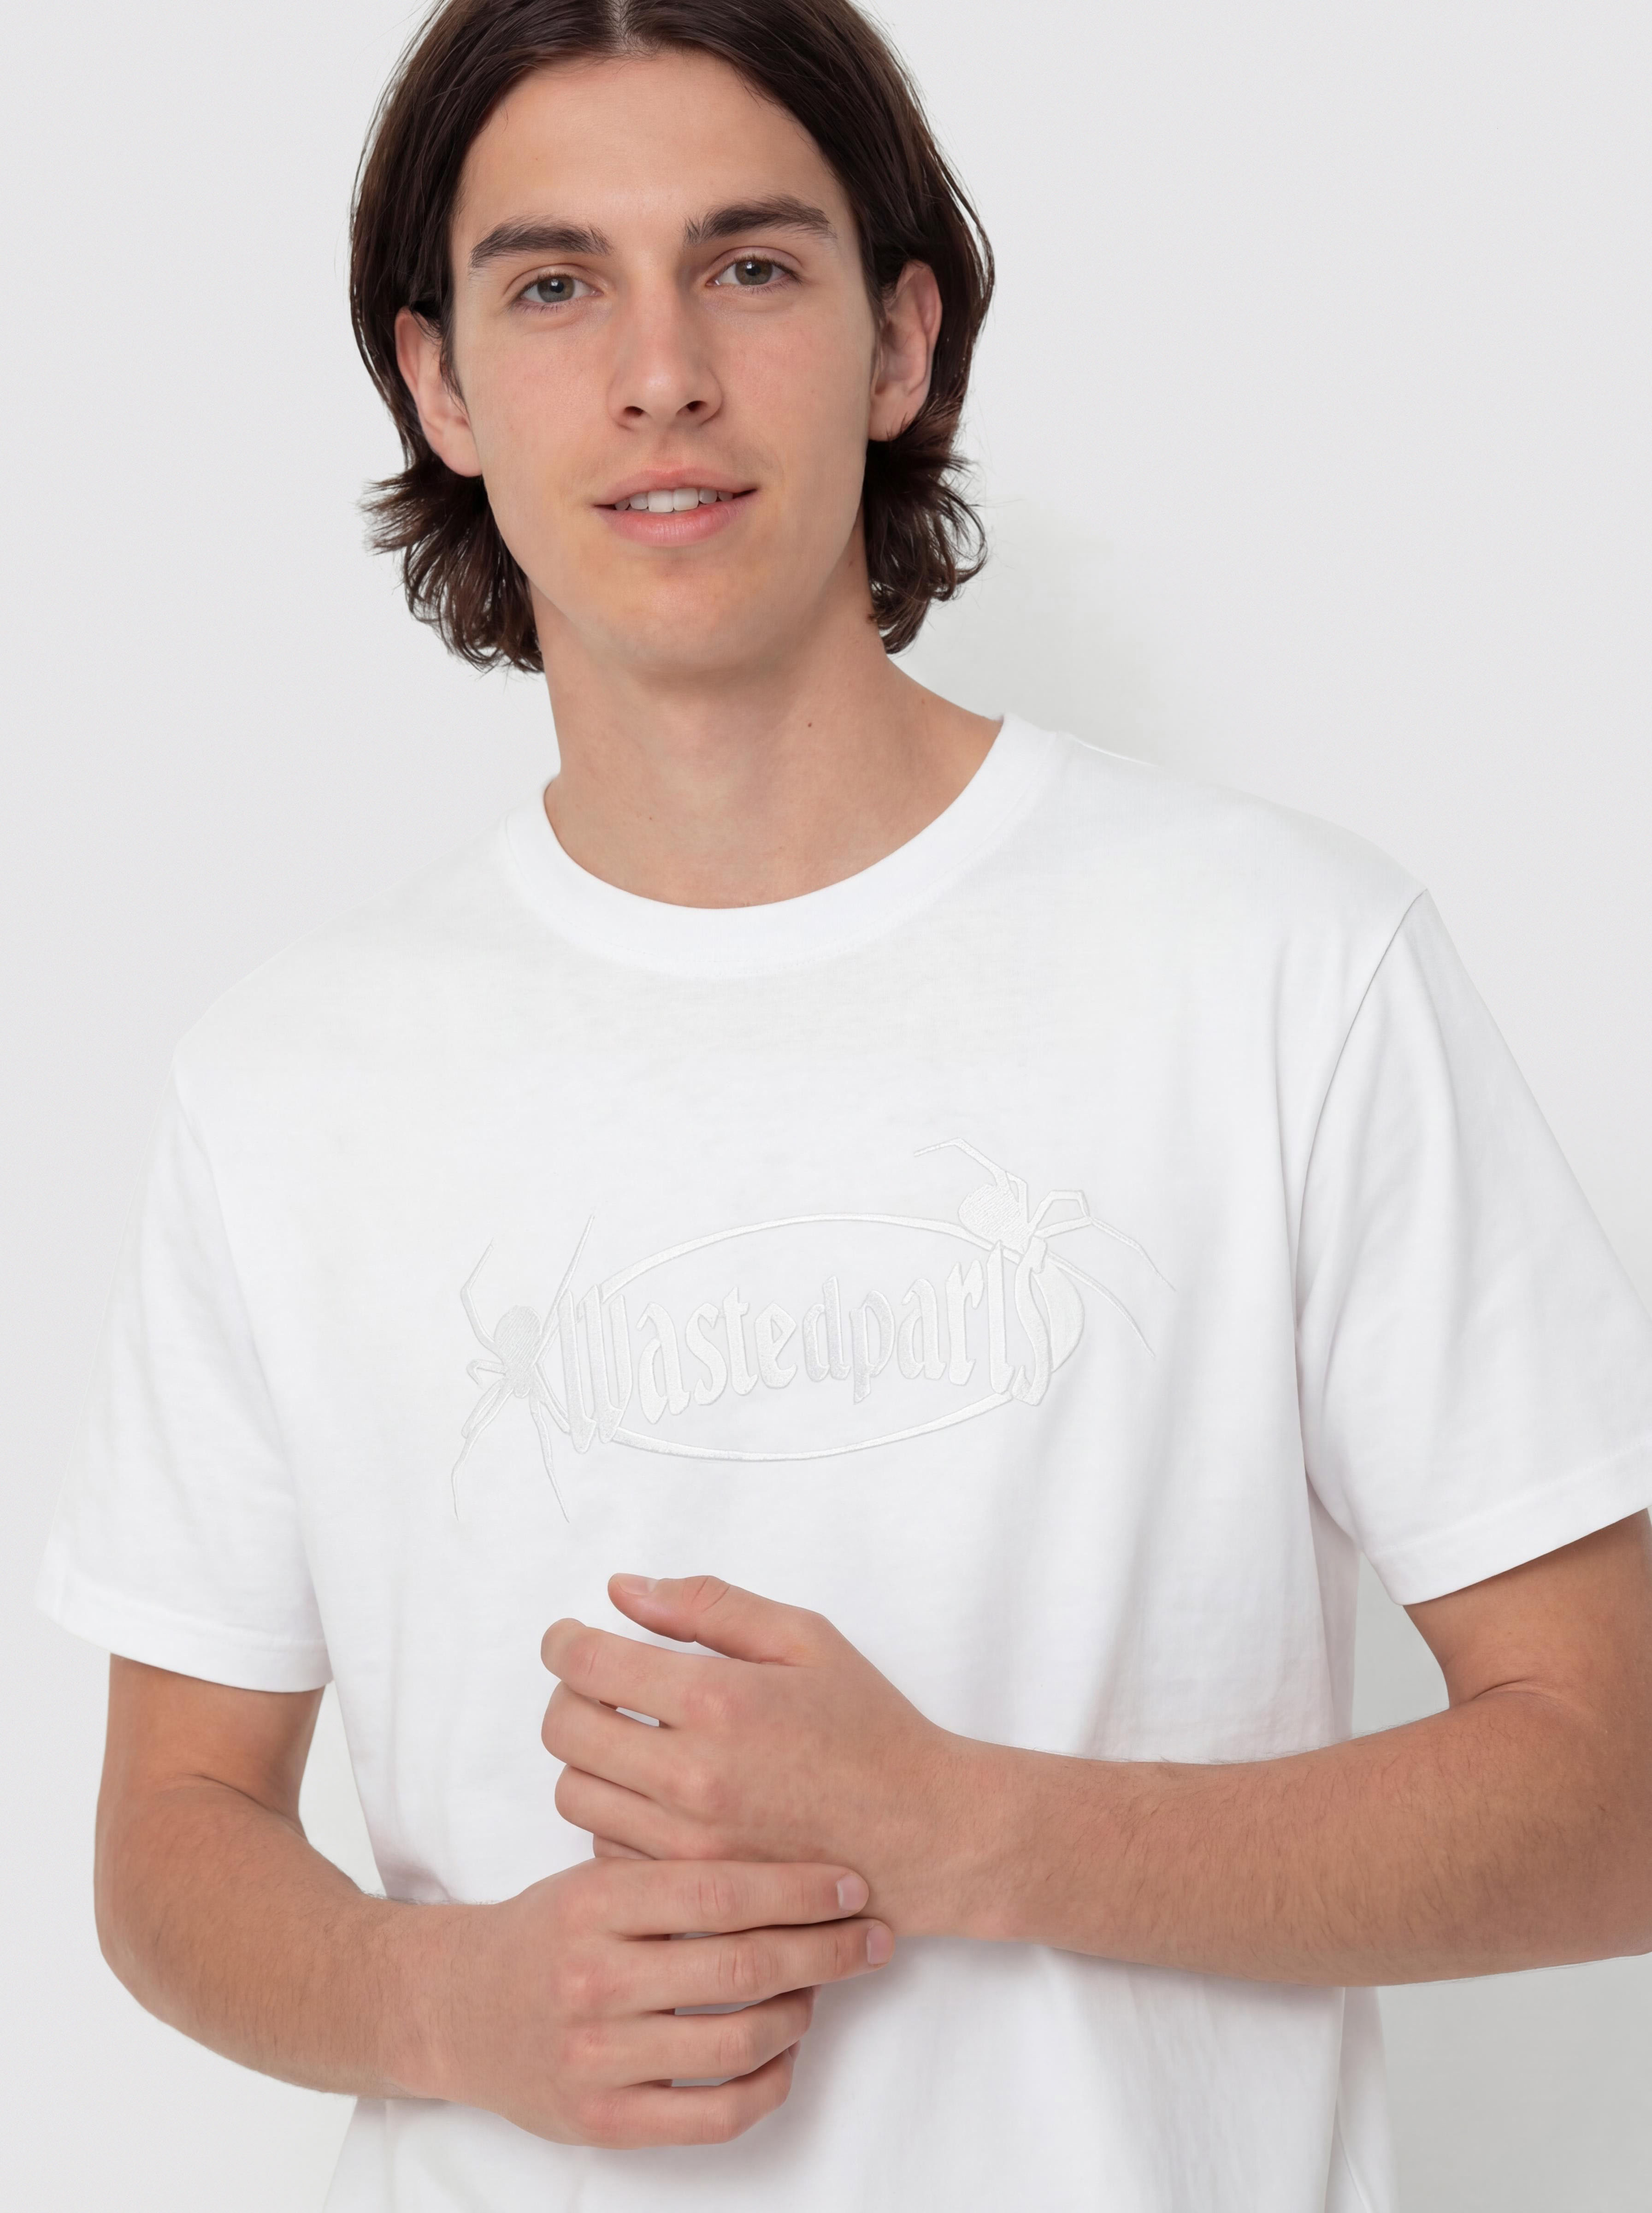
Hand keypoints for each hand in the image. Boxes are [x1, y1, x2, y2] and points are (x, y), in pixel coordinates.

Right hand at [419, 1855, 891, 2145]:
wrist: (454, 2007)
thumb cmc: (546, 1930)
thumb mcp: (596, 1878)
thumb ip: (672, 1868)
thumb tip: (785, 1846)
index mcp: (594, 1903)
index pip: (719, 1890)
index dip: (798, 1887)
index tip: (852, 1882)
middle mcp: (593, 1979)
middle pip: (741, 1965)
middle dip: (825, 1949)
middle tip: (873, 1936)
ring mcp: (596, 2057)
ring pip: (737, 2039)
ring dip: (801, 2012)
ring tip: (822, 1988)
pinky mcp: (603, 2121)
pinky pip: (715, 2114)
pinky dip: (768, 2083)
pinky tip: (786, 2053)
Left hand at [541, 1575, 983, 1935]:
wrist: (923, 1832)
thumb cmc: (870, 1729)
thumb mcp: (804, 1639)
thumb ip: (709, 1605)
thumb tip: (625, 1590)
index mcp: (718, 1700)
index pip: (588, 1664)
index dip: (563, 1641)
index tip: (569, 1636)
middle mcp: (691, 1776)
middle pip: (564, 1730)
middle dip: (567, 1695)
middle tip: (597, 1683)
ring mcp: (688, 1842)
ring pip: (574, 1793)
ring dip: (588, 1758)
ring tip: (627, 1737)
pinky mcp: (692, 1886)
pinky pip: (605, 1846)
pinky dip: (614, 1814)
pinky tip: (654, 1792)